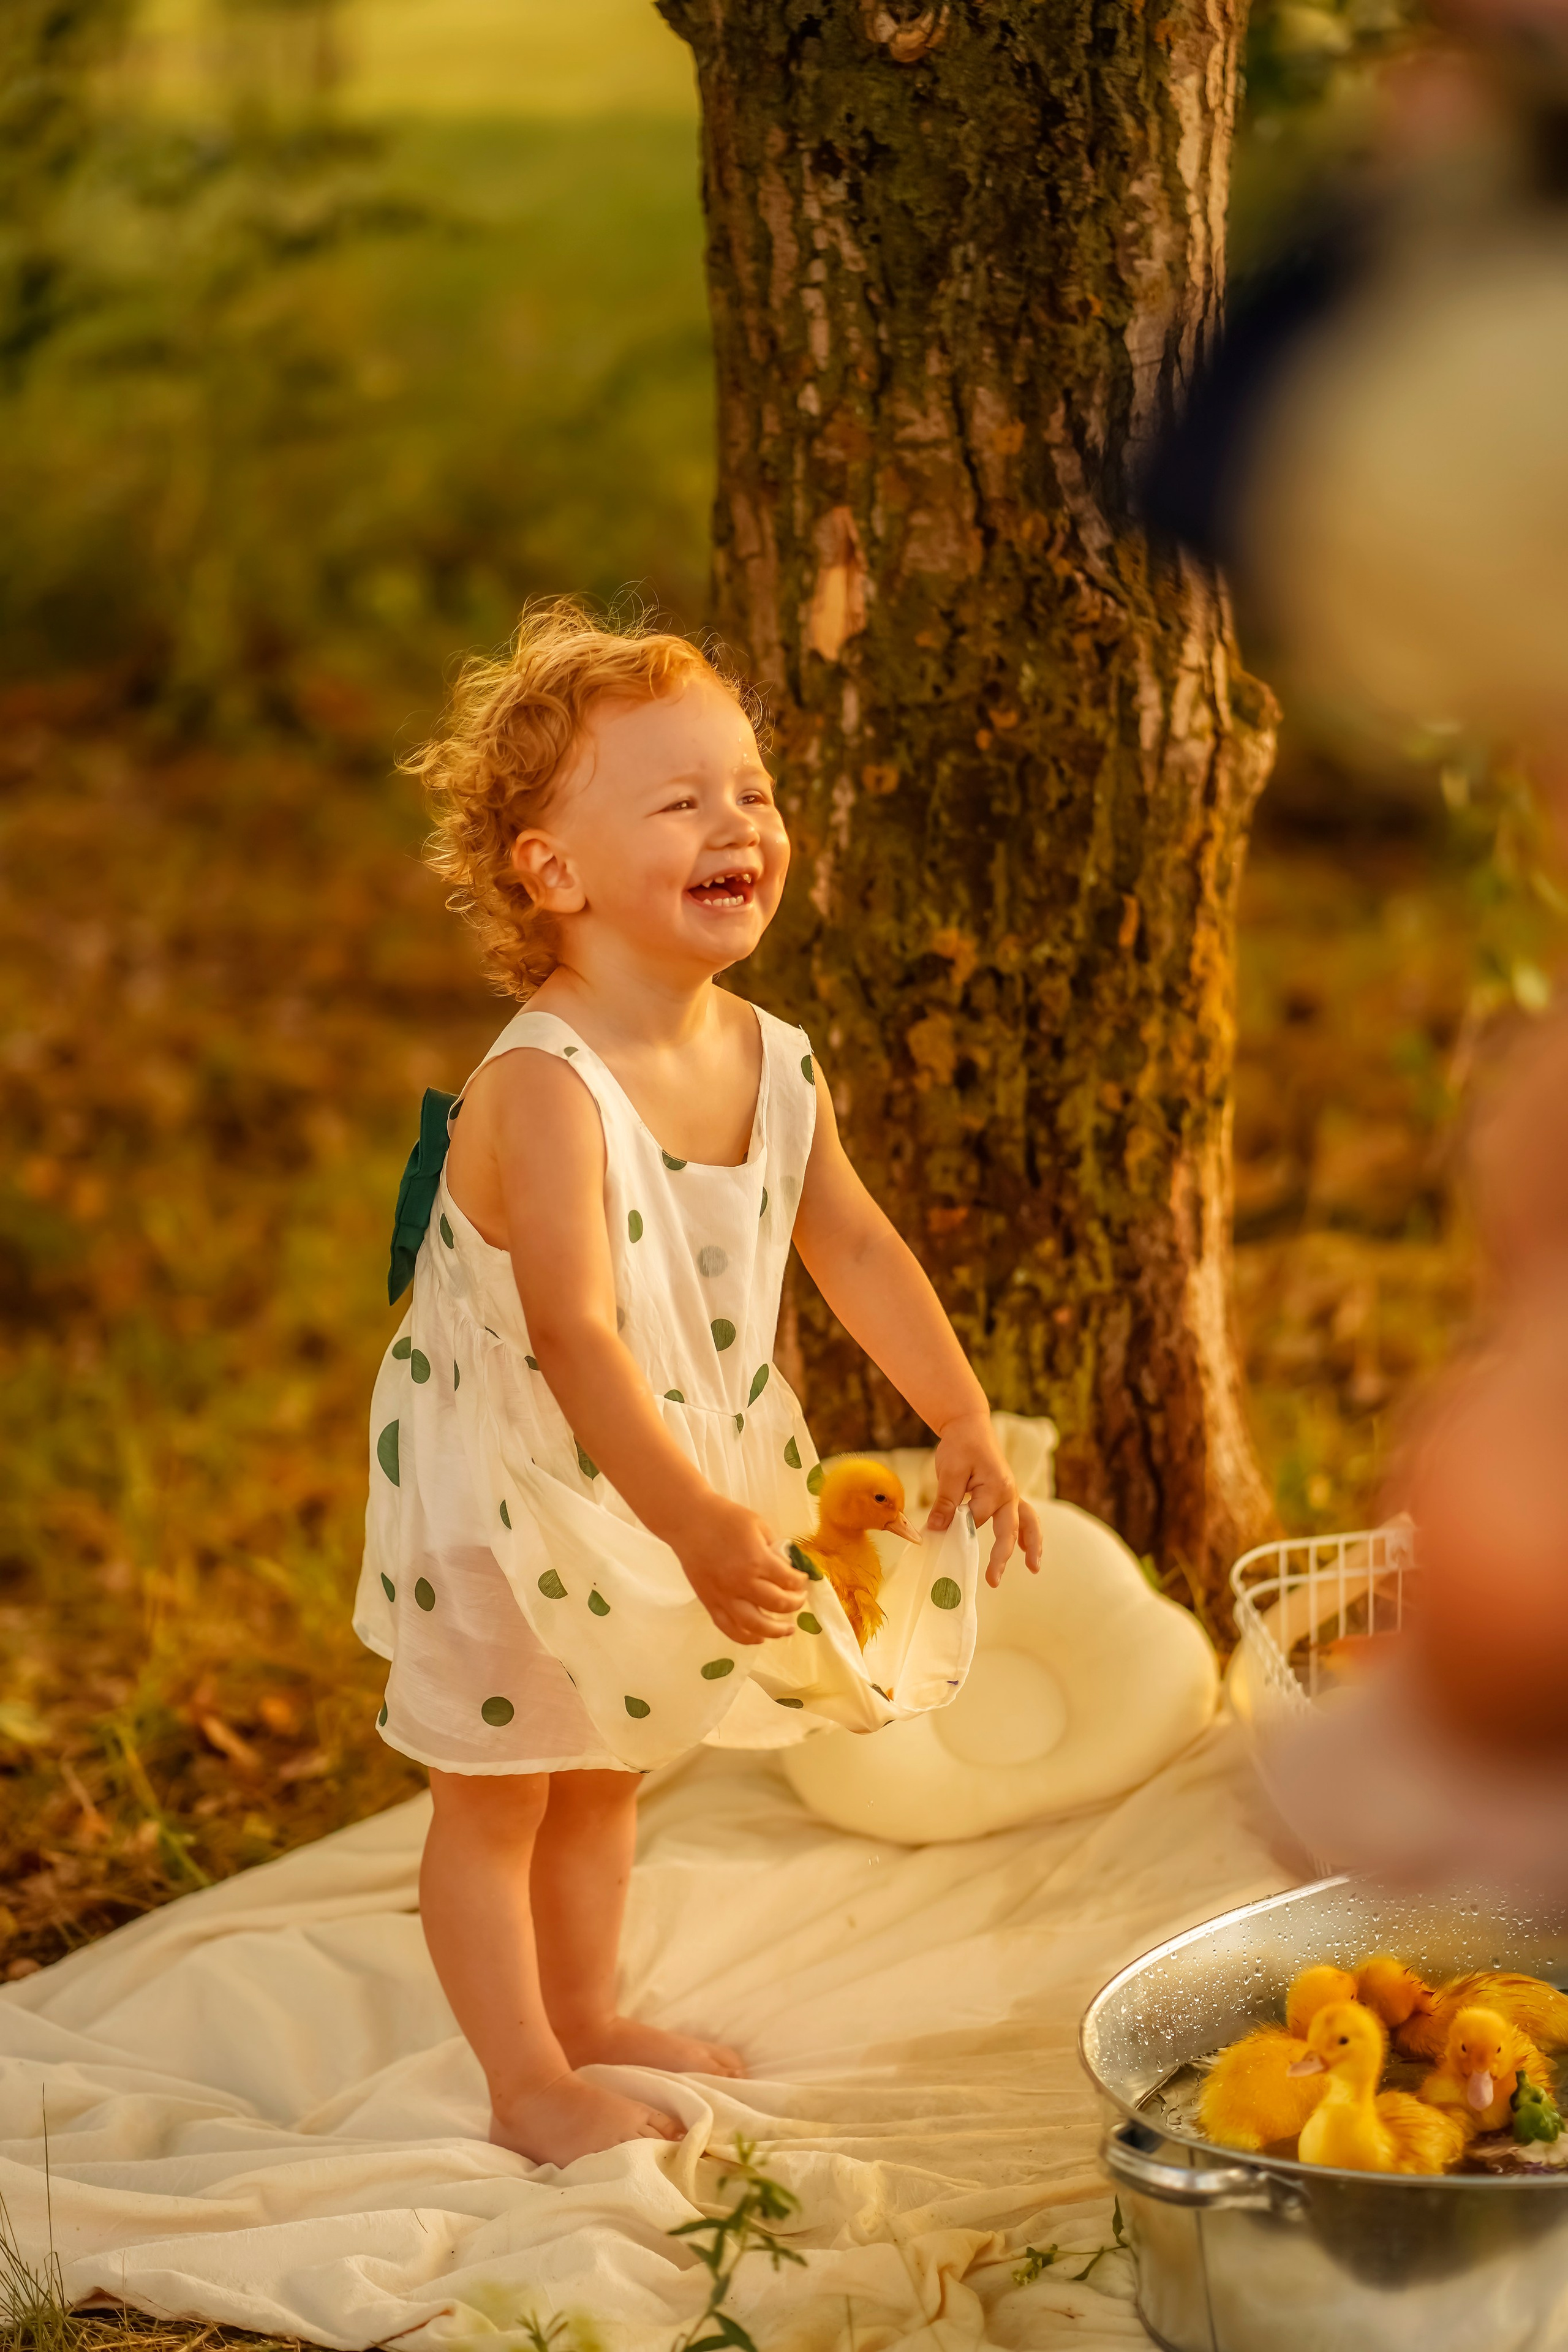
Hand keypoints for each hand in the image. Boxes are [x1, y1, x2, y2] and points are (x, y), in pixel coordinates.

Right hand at [677, 1495, 808, 1645]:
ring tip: (788, 1629)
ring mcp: (724, 1596)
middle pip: (777, 1605)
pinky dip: (745, 1637)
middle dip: (795, 1603)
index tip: (802, 1580)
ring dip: (775, 1631)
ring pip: (754, 1625)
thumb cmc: (725, 1518)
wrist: (688, 1521)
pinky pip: (728, 1628)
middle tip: (799, 1599)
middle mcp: (742, 1583)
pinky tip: (758, 1638)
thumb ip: (775, 1548)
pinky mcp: (709, 1603)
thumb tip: (787, 1567)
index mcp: (757, 1561)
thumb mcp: (759, 1525)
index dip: (800, 1582)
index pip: (789, 1580)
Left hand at [926, 1411, 1043, 1587]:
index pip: (975, 1519)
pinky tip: (1027, 1550)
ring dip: (1031, 1545)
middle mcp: (1009, 1493)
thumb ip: (945, 1501)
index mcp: (995, 1488)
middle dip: (1002, 1556)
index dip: (957, 1530)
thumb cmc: (960, 1446)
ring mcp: (1011, 1494)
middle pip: (1009, 1530)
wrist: (970, 1426)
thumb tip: (935, 1529)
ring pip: (1027, 1523)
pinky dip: (1027, 1534)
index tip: (938, 1539)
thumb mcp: (950, 1471)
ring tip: (1033, 1568)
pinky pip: (1024, 1517)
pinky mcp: (1008, 1495)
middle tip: (993, 1580)